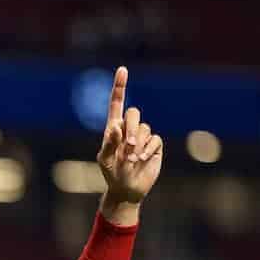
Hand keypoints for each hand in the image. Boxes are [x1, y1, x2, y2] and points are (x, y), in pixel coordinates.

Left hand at [97, 67, 163, 208]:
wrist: (127, 189)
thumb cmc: (111, 174)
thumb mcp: (104, 160)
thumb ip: (109, 143)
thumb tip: (116, 127)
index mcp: (113, 128)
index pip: (117, 103)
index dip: (120, 86)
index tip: (122, 69)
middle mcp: (129, 129)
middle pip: (134, 113)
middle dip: (132, 128)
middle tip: (128, 147)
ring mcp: (143, 136)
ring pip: (145, 128)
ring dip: (138, 144)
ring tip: (131, 160)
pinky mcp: (154, 146)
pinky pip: (155, 139)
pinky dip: (148, 150)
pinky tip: (142, 160)